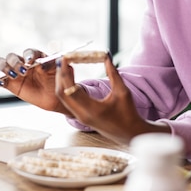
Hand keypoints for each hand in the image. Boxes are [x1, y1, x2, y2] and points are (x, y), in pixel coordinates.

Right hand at [0, 48, 70, 114]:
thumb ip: (57, 65)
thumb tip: (48, 62)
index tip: (31, 62)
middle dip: (15, 62)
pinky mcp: (10, 84)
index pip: (29, 52)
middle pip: (12, 56)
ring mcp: (15, 73)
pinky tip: (1, 82)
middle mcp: (24, 63)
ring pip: (2, 63)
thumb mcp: (62, 71)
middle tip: (23, 71)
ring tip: (14, 76)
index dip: (29, 55)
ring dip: (4, 67)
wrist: (55, 97)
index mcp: (37, 57)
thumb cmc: (58, 81)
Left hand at [54, 53, 169, 143]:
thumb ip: (113, 73)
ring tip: (65, 67)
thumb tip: (106, 56)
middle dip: (60, 75)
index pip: (71, 89)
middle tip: (63, 60)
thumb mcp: (122, 91)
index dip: (65, 72)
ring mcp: (80, 117)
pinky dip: (67, 88)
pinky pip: (68, 101)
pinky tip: (71, 78)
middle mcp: (82, 115)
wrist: (130, 133)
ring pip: (63, 98)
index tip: (65, 58)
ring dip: (62, 82)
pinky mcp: (81, 117)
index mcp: (91, 109)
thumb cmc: (128, 113)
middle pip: (62, 94)